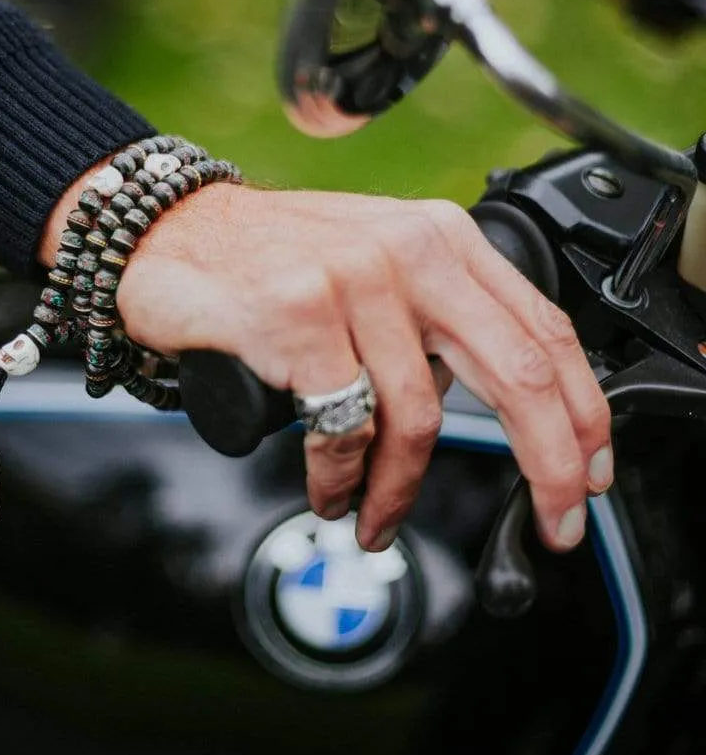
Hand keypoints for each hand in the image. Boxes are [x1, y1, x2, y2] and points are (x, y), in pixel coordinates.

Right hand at [64, 183, 612, 553]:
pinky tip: (328, 489)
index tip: (588, 471)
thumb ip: (439, 317)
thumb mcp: (376, 264)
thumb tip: (503, 403)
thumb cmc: (270, 261)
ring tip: (375, 518)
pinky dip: (339, 478)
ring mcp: (353, 280)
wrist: (167, 233)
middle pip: (514, 372)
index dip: (581, 411)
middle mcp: (408, 250)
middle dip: (547, 464)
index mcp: (442, 238)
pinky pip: (343, 428)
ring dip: (400, 491)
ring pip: (418, 418)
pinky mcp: (298, 315)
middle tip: (554, 521)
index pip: (542, 328)